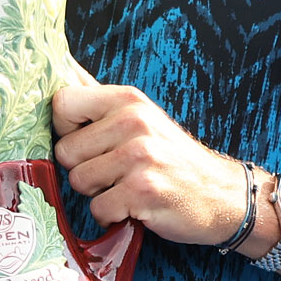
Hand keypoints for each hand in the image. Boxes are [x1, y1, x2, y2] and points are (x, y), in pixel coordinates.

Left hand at [52, 77, 250, 246]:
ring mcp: (139, 155)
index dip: (66, 129)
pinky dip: (112, 215)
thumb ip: (98, 96)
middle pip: (65, 151)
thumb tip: (60, 65)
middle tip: (116, 170)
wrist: (220, 194)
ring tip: (126, 186)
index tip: (88, 141)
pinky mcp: (143, 190)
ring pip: (78, 181)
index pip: (63, 102)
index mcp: (128, 99)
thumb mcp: (140, 115)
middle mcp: (133, 121)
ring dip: (98, 193)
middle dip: (84, 168)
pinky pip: (98, 208)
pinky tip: (133, 206)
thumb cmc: (171, 157)